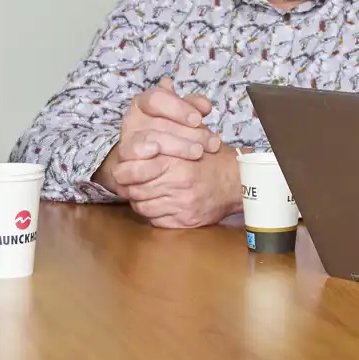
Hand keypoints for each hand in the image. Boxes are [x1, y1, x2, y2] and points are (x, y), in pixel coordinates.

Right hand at [109, 78, 221, 171]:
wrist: (159, 166)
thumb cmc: (177, 135)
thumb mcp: (186, 118)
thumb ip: (194, 107)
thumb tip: (204, 105)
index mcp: (143, 104)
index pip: (156, 99)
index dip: (178, 108)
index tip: (198, 119)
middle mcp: (131, 122)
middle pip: (157, 123)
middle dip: (188, 133)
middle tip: (212, 142)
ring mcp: (125, 144)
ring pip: (148, 143)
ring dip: (177, 147)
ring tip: (198, 152)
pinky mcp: (123, 168)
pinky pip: (130, 168)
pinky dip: (148, 167)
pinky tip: (166, 165)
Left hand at [109, 146, 240, 228]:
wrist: (235, 181)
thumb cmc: (209, 158)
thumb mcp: (187, 139)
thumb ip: (161, 140)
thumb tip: (133, 147)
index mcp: (176, 161)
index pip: (133, 170)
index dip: (124, 171)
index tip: (123, 169)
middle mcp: (178, 184)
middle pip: (134, 190)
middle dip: (129, 186)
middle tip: (131, 181)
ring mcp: (181, 205)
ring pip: (142, 207)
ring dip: (140, 199)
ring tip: (146, 191)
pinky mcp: (184, 221)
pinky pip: (155, 220)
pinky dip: (152, 213)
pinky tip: (158, 202)